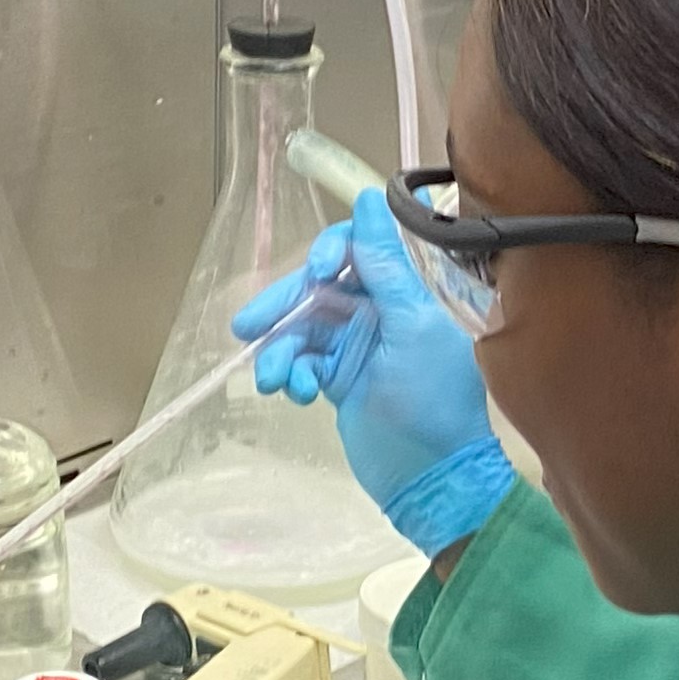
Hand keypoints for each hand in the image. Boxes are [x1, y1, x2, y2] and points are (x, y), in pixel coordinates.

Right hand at [232, 191, 509, 550]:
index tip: (312, 270)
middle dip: (283, 306)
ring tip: (272, 379)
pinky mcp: (339, 378)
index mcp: (406, 292)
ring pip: (303, 329)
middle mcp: (380, 312)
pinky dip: (292, 374)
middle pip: (319, 289)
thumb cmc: (431, 402)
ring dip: (281, 350)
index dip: (329, 252)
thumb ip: (385, 266)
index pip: (359, 250)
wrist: (430, 480)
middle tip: (247, 326)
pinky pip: (302, 361)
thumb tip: (370, 199)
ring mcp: (357, 346)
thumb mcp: (409, 326)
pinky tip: (298, 394)